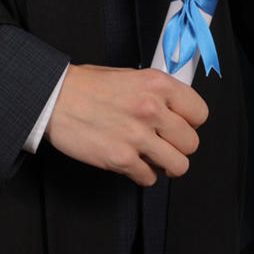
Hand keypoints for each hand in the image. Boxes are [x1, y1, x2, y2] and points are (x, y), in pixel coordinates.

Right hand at [44, 64, 207, 186]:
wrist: (54, 98)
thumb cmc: (86, 86)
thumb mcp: (129, 75)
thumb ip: (155, 93)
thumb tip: (174, 110)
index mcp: (156, 84)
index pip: (199, 112)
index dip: (191, 122)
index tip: (182, 124)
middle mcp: (151, 109)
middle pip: (191, 143)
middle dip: (178, 146)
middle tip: (164, 143)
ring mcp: (137, 136)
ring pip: (178, 165)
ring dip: (165, 164)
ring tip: (152, 157)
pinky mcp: (122, 158)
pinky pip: (149, 178)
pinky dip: (142, 174)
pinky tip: (131, 161)